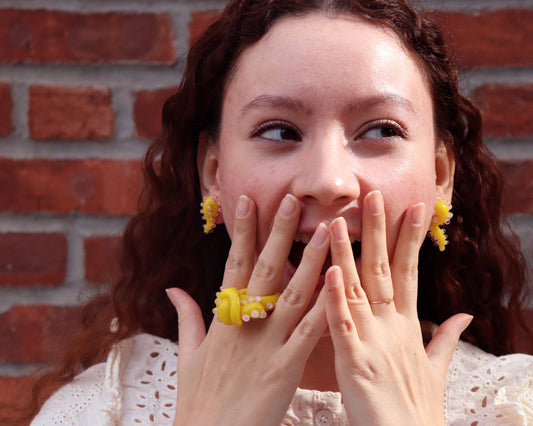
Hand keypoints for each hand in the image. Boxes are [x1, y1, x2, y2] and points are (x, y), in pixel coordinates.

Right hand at [167, 194, 329, 425]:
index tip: (247, 202)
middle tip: (290, 198)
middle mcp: (244, 324)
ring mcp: (266, 344)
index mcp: (222, 319)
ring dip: (311, 260)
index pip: (234, 265)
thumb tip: (173, 288)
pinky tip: (338, 282)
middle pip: (263, 270)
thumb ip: (187, 318)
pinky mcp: (285, 368)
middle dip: (277, 232)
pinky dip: (323, 306)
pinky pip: (308, 332)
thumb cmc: (198, 402)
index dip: (241, 233)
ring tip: (326, 230)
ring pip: (292, 293)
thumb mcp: (188, 356)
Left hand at [324, 190, 471, 425]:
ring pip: (357, 289)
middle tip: (375, 195)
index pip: (409, 271)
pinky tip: (330, 271)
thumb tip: (462, 315)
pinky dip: (336, 298)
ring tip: (340, 221)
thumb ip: (445, 338)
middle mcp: (390, 325)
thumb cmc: (416, 407)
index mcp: (406, 324)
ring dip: (348, 254)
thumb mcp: (435, 367)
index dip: (410, 239)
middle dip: (381, 232)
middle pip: (385, 270)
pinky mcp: (352, 360)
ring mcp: (371, 340)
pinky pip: (340, 324)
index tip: (415, 208)